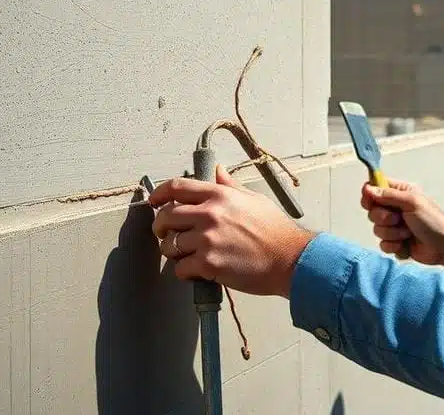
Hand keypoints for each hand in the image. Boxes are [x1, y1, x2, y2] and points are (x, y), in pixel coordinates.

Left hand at [149, 164, 315, 297]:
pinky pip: (180, 268)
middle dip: (160, 227)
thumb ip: (230, 186)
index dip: (159, 193)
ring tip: (186, 255)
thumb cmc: (276, 231)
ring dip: (173, 251)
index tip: (153, 201)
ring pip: (169, 245)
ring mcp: (207, 240)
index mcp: (219, 195)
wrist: (290, 259)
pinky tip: (198, 271)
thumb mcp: (254, 200)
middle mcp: (210, 214)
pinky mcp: (208, 264)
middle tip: (166, 234)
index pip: (177, 187)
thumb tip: (218, 171)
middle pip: (165, 216)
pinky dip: (185, 272)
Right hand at [361, 179, 443, 268]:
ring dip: (393, 233)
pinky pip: (383, 244)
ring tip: (408, 233)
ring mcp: (394, 226)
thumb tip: (367, 188)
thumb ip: (388, 195)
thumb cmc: (433, 221)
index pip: (375, 189)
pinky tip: (406, 245)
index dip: (369, 195)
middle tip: (399, 219)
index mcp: (399, 193)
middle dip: (384, 218)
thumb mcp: (412, 202)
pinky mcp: (395, 242)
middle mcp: (395, 208)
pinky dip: (394, 246)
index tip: (371, 202)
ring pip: (377, 230)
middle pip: (372, 212)